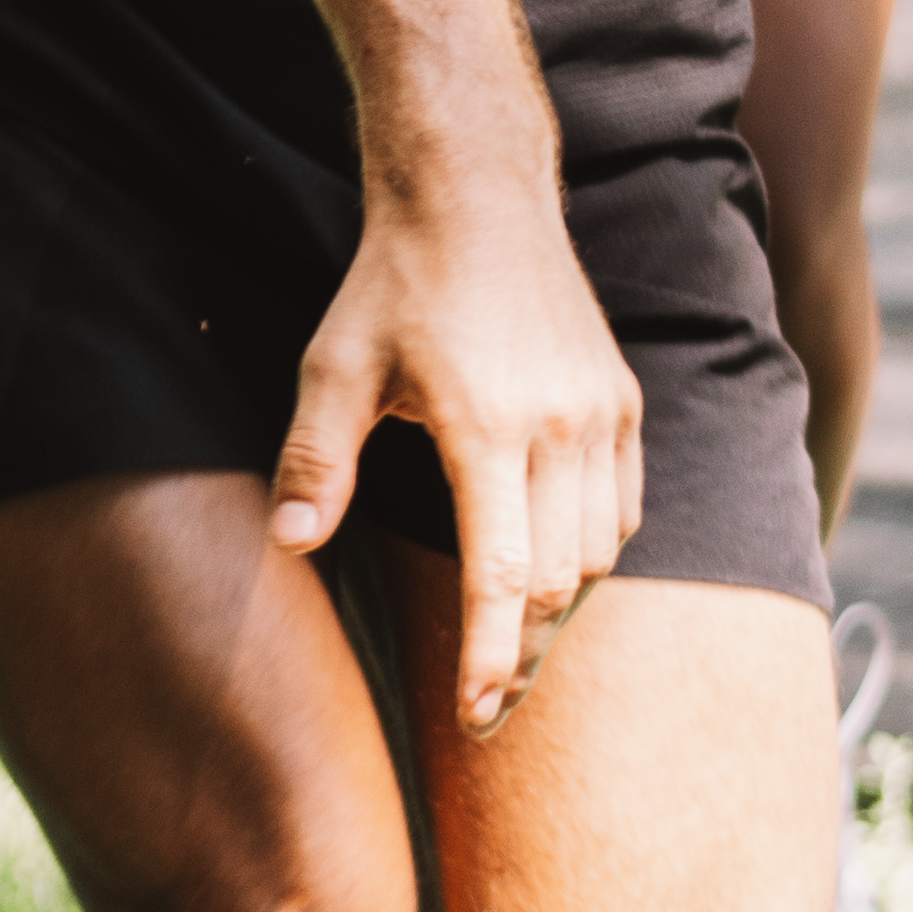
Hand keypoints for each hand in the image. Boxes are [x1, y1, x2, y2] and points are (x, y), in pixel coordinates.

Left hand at [276, 140, 641, 704]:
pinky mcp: (623, 400)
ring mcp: (602, 412)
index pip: (501, 574)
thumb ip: (313, 460)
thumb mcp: (334, 366)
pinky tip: (552, 570)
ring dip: (557, 607)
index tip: (474, 714)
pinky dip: (593, 554)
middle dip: (521, 652)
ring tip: (512, 645)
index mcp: (486, 424)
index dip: (490, 657)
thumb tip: (289, 547)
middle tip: (486, 703)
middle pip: (557, 581)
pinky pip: (624, 509)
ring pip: (598, 553)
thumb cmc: (394, 284)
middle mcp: (559, 424)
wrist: (476, 197)